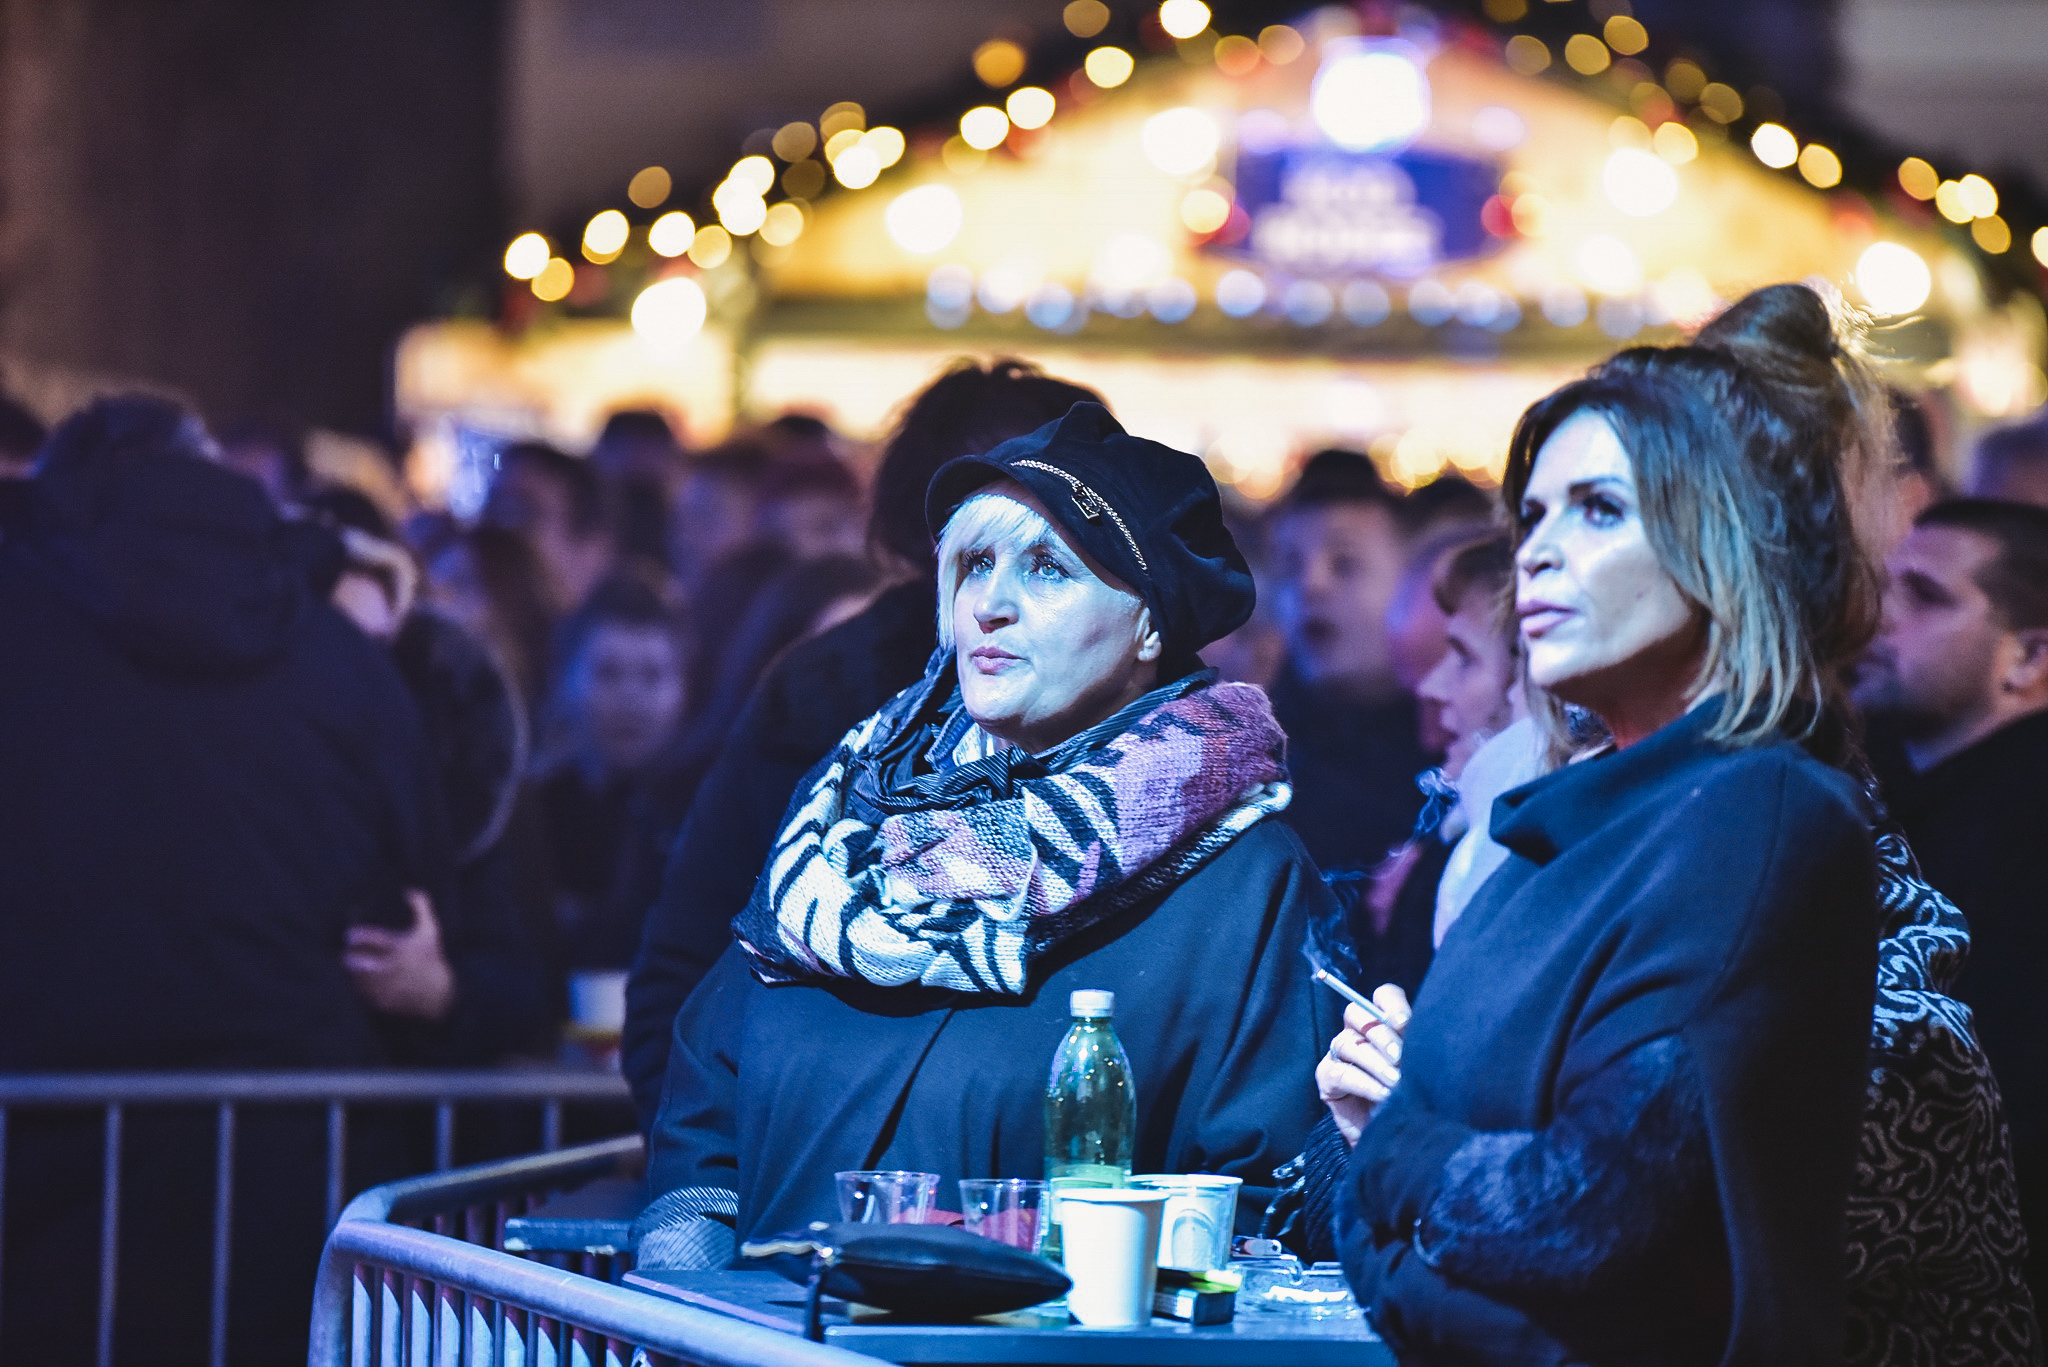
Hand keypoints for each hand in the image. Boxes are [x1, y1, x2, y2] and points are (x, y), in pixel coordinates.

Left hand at [345, 890, 455, 1020]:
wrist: (439, 993)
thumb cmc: (431, 957)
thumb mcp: (430, 931)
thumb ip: (421, 908)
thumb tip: (409, 889)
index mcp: (401, 948)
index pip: (373, 939)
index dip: (357, 935)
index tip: (350, 934)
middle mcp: (393, 968)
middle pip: (361, 962)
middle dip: (350, 957)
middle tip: (348, 954)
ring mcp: (387, 986)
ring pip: (359, 979)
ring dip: (353, 972)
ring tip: (352, 966)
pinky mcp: (384, 1001)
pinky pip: (363, 993)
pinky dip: (359, 987)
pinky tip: (360, 980)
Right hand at [1315, 984, 1411, 1145]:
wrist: (1393, 1135)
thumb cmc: (1410, 1097)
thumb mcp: (1420, 1070)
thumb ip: (1420, 1050)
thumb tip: (1428, 1040)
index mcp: (1383, 1023)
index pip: (1383, 997)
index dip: (1392, 1005)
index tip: (1405, 1024)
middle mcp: (1357, 1032)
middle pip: (1358, 1014)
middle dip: (1381, 1034)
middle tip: (1401, 1058)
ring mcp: (1339, 1054)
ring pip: (1348, 1043)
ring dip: (1375, 1063)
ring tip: (1397, 1082)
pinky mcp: (1327, 1078)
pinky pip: (1339, 1073)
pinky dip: (1364, 1083)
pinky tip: (1383, 1095)